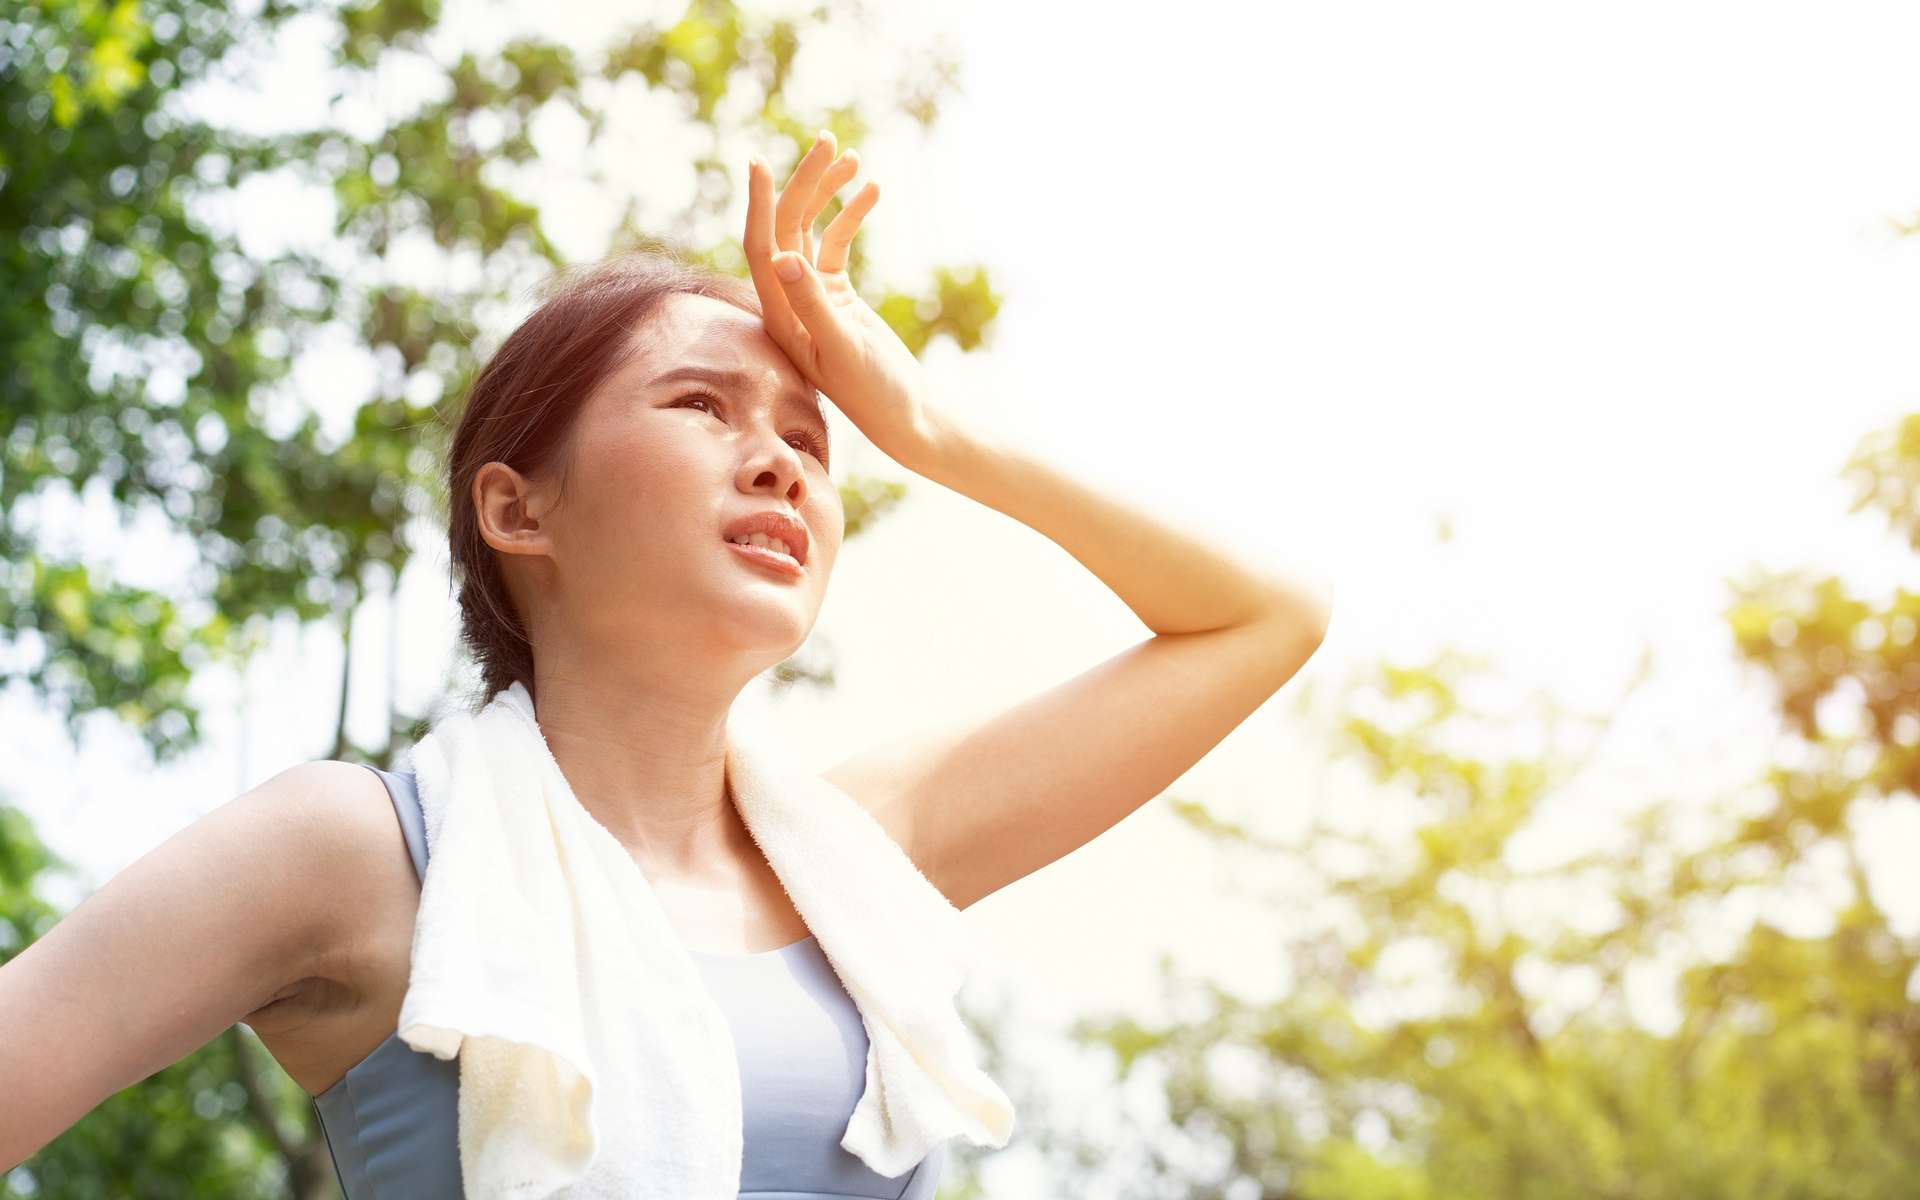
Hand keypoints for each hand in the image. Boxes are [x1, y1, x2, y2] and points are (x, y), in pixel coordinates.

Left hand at [744, 131, 939, 469]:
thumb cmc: (874, 392)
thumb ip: (813, 304)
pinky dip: (852, 216)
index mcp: (780, 315)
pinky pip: (837, 244)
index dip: (760, 204)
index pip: (761, 247)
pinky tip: (873, 191)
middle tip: (828, 142)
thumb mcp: (843, 348)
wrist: (905, 416)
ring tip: (852, 158)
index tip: (760, 162)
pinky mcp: (838, 295)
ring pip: (811, 230)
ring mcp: (813, 296)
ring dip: (828, 192)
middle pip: (787, 228)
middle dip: (804, 183)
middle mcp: (788, 301)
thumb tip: (783, 257)